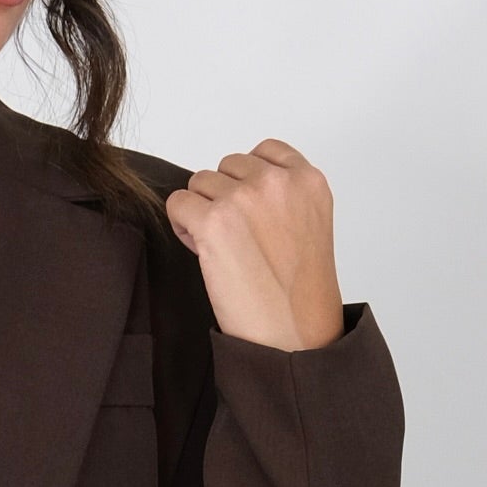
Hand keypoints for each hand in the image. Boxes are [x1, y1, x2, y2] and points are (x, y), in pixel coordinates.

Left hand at [164, 140, 344, 351]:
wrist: (295, 336)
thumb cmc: (300, 294)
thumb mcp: (309, 226)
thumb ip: (283, 197)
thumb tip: (238, 187)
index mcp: (309, 180)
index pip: (265, 150)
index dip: (248, 181)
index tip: (250, 212)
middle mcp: (278, 182)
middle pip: (228, 166)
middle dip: (225, 196)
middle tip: (237, 238)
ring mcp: (244, 198)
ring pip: (200, 182)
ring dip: (202, 211)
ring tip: (222, 248)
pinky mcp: (213, 221)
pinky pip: (177, 203)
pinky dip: (182, 226)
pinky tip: (203, 252)